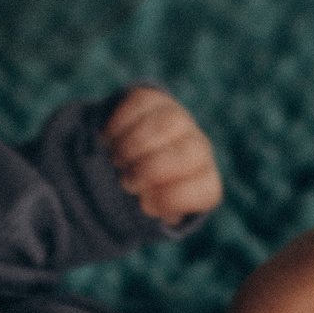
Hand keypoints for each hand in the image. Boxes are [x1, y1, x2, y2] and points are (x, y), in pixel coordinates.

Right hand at [103, 86, 222, 223]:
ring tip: (116, 160)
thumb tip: (144, 199)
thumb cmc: (142, 195)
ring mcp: (179, 119)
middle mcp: (199, 148)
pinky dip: (118, 125)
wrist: (133, 160)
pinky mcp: (154, 99)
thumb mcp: (149, 212)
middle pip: (187, 153)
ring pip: (164, 124)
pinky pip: (140, 104)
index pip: (204, 190)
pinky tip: (109, 140)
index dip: (170, 199)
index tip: (144, 204)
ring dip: (132, 146)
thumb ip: (150, 210)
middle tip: (127, 182)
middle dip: (149, 170)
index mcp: (204, 183)